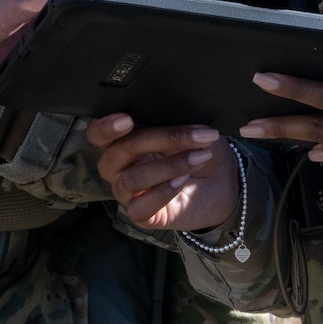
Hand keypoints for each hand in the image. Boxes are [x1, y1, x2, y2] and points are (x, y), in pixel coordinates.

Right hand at [88, 114, 240, 231]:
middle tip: (194, 134)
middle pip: (120, 151)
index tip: (127, 119)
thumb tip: (177, 108)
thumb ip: (175, 118)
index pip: (99, 132)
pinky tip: (183, 181)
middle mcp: (120, 166)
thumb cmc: (202, 149)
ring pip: (130, 179)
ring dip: (168, 166)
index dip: (106, 126)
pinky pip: (139, 208)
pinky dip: (163, 192)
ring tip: (200, 157)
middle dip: (159, 138)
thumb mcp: (192, 127)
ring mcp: (128, 192)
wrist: (224, 181)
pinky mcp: (143, 215)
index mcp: (124, 138)